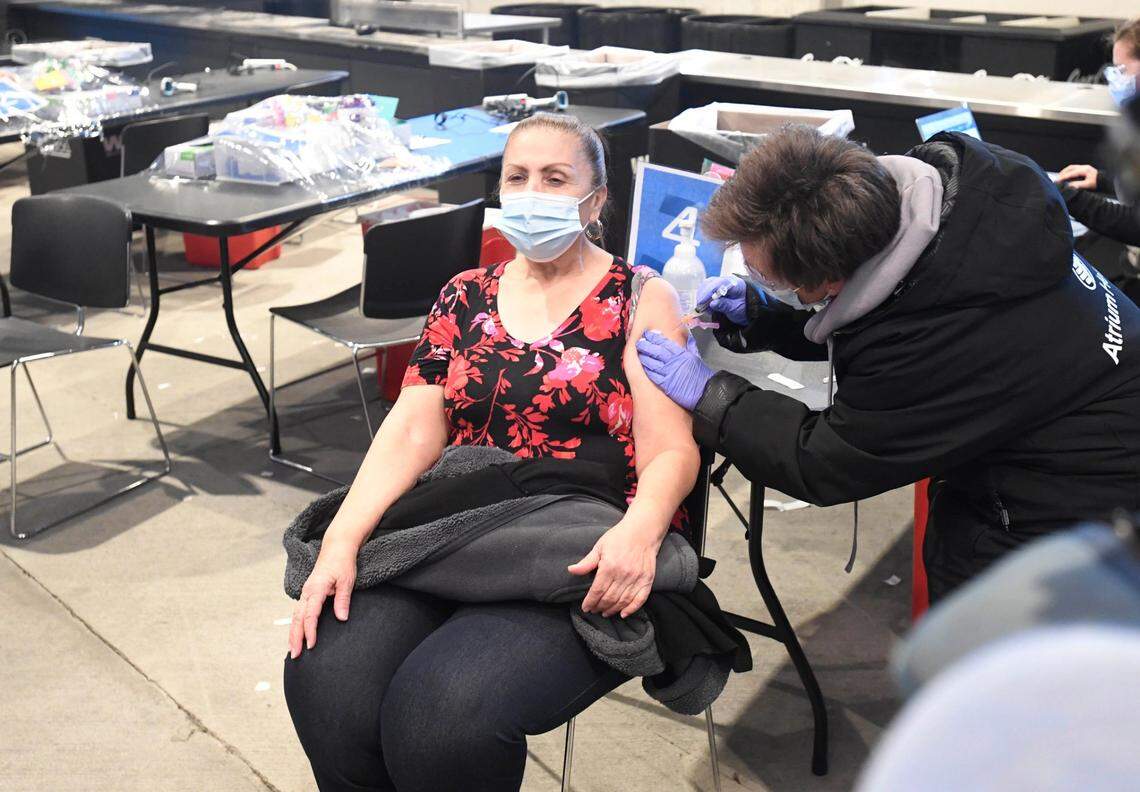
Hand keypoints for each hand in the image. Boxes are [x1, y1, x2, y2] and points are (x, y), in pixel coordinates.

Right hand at [288, 540, 356, 658]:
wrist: (337, 548)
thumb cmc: (343, 562)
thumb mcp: (347, 580)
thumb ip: (343, 599)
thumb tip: (341, 618)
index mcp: (316, 588)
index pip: (310, 614)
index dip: (310, 631)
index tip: (311, 645)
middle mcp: (307, 591)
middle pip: (298, 618)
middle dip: (295, 637)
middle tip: (294, 655)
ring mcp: (306, 592)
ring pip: (296, 615)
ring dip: (293, 633)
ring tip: (292, 650)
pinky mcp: (308, 593)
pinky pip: (299, 611)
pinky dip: (296, 624)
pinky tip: (297, 634)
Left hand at [568, 517, 663, 617]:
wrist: (642, 531)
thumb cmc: (618, 538)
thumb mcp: (599, 547)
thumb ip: (586, 562)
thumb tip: (571, 570)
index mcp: (609, 566)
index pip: (597, 591)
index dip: (590, 602)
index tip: (585, 607)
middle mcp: (623, 574)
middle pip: (609, 598)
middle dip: (599, 607)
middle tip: (594, 610)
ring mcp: (637, 578)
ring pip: (622, 601)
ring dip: (612, 610)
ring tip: (605, 612)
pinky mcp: (647, 579)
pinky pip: (640, 599)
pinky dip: (632, 609)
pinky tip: (623, 614)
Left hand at [635, 330, 714, 411]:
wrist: (706, 391)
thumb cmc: (702, 375)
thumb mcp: (696, 356)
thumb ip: (690, 345)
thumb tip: (687, 336)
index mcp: (681, 353)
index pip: (665, 343)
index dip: (655, 338)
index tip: (648, 334)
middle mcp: (673, 361)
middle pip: (656, 351)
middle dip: (646, 345)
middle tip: (639, 341)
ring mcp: (668, 372)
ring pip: (652, 362)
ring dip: (644, 356)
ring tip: (638, 352)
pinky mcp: (665, 384)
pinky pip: (653, 375)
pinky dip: (646, 369)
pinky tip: (642, 366)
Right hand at [697, 275, 747, 325]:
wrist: (750, 310)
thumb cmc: (745, 308)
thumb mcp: (735, 309)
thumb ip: (724, 305)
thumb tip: (712, 303)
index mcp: (734, 284)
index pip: (718, 284)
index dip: (708, 292)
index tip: (701, 302)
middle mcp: (727, 280)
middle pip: (710, 283)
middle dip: (703, 294)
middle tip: (700, 307)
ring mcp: (722, 283)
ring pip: (707, 285)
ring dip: (702, 296)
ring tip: (704, 308)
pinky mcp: (718, 288)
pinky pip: (707, 290)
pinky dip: (704, 298)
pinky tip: (706, 306)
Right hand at [1056, 164, 1097, 190]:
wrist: (1104, 181)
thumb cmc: (1097, 183)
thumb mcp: (1089, 185)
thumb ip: (1079, 185)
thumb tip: (1070, 186)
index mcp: (1085, 170)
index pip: (1071, 173)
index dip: (1064, 176)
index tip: (1057, 181)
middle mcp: (1084, 167)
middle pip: (1070, 168)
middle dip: (1063, 173)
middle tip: (1057, 179)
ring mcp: (1084, 167)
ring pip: (1071, 168)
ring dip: (1065, 172)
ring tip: (1060, 177)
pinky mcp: (1084, 169)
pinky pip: (1074, 169)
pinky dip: (1068, 172)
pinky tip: (1066, 176)